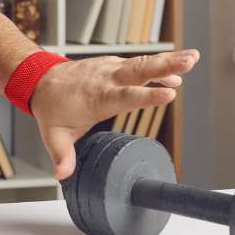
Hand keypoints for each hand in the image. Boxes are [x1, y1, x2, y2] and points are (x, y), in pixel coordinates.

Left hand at [29, 49, 199, 179]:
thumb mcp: (53, 135)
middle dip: (166, 67)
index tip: (170, 94)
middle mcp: (107, 80)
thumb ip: (62, 155)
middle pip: (140, 71)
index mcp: (97, 97)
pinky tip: (177, 75)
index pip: (125, 96)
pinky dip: (158, 69)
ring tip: (193, 58)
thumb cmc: (51, 107)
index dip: (148, 96)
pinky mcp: (114, 67)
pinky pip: (139, 65)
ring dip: (169, 62)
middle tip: (189, 62)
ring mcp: (111, 70)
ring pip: (143, 64)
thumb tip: (62, 175)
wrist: (40, 80)